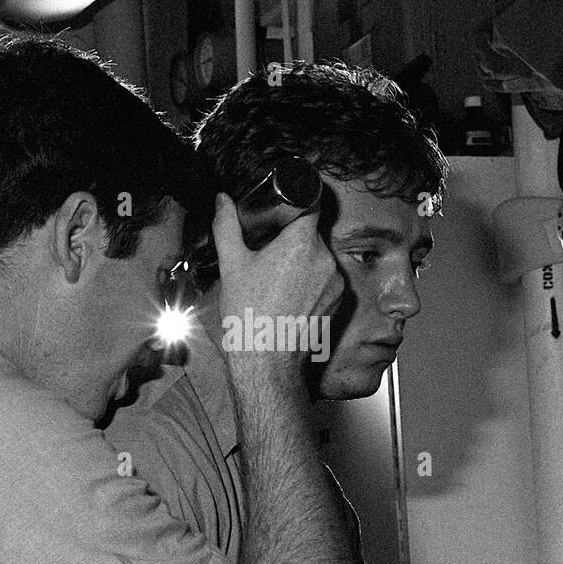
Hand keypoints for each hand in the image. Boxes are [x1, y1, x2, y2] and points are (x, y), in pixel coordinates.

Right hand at [212, 193, 342, 373]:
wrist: (268, 363)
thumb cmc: (250, 317)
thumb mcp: (232, 265)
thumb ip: (227, 226)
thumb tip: (223, 201)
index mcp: (301, 244)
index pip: (309, 204)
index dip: (295, 204)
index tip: (281, 211)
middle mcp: (326, 259)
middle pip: (311, 234)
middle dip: (291, 239)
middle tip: (268, 253)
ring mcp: (336, 281)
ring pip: (318, 257)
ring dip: (302, 261)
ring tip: (277, 279)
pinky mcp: (339, 300)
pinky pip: (326, 279)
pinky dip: (311, 281)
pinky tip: (289, 295)